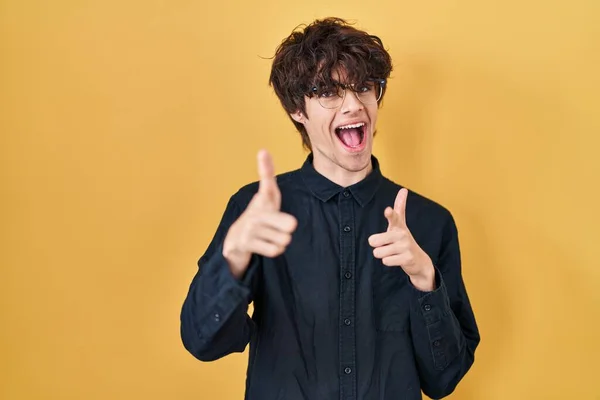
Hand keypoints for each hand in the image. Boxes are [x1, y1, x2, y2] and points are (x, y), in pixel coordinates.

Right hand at [223, 150, 297, 278]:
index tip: (263, 152)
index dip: (266, 168)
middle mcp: (254, 211)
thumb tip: (263, 150)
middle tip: (278, 227)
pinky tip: (265, 245)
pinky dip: (275, 250)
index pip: (267, 182)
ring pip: (284, 239)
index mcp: (263, 198)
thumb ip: (269, 177)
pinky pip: (275, 250)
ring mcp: (248, 228)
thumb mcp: (269, 198)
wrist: (236, 241)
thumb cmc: (259, 217)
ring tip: (269, 236)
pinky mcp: (244, 243)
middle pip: (290, 224)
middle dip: (288, 228)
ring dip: (281, 241)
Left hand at [368, 188, 435, 291]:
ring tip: (392, 252)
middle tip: (385, 245)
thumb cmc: (404, 240)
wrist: (419, 260)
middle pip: (375, 240)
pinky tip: (396, 259)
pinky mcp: (407, 259)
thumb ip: (399, 208)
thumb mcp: (400, 224)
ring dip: (382, 254)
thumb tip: (404, 189)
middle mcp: (403, 234)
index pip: (394, 217)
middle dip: (376, 245)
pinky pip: (386, 261)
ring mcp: (406, 247)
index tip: (388, 210)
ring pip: (378, 252)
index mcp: (399, 225)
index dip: (390, 214)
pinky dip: (388, 261)